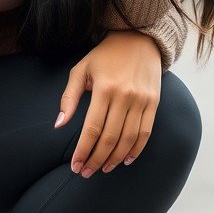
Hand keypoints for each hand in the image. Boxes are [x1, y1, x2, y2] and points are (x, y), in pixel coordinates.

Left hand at [54, 31, 161, 176]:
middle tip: (86, 172)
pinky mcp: (154, 103)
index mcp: (104, 89)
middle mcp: (125, 97)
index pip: (92, 129)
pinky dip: (136, 150)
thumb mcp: (81, 70)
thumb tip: (59, 124)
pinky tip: (125, 160)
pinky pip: (146, 132)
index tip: (75, 165)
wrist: (138, 40)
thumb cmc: (104, 56)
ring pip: (128, 139)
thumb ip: (69, 98)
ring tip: (103, 169)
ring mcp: (142, 101)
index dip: (83, 150)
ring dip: (115, 158)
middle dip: (96, 159)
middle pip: (110, 138)